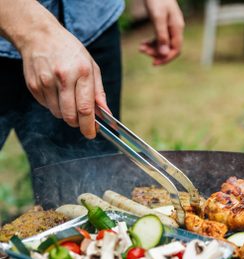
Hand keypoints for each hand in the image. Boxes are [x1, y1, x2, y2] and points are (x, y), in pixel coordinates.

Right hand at [20, 24, 107, 138]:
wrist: (40, 35)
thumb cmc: (71, 52)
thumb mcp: (92, 67)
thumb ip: (99, 93)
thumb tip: (107, 115)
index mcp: (82, 72)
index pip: (85, 108)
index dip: (89, 126)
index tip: (91, 134)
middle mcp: (63, 77)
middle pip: (70, 116)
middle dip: (78, 123)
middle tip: (81, 120)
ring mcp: (46, 81)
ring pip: (58, 114)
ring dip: (66, 113)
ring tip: (68, 97)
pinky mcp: (33, 85)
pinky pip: (47, 106)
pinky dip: (54, 105)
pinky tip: (56, 91)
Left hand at [140, 0, 184, 64]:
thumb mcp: (158, 18)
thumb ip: (161, 36)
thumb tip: (164, 54)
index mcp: (177, 28)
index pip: (175, 50)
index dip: (165, 58)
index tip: (154, 63)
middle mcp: (176, 29)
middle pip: (169, 49)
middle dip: (156, 53)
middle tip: (142, 51)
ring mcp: (170, 28)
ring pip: (163, 45)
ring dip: (152, 49)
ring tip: (140, 48)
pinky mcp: (163, 25)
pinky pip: (159, 40)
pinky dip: (151, 43)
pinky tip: (143, 44)